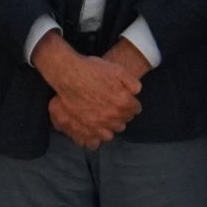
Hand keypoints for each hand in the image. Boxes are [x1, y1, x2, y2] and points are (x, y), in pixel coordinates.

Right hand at [32, 30, 141, 148]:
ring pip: (114, 130)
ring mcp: (99, 122)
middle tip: (116, 107)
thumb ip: (132, 82)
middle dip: (123, 114)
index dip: (132, 104)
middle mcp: (113, 115)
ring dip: (113, 124)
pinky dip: (102, 134)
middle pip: (125, 120)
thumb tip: (136, 92)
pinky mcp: (87, 126)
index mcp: (123, 101)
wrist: (69, 75)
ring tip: (107, 117)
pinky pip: (99, 137)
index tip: (127, 101)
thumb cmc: (93, 70)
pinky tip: (99, 126)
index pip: (135, 109)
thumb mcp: (117, 70)